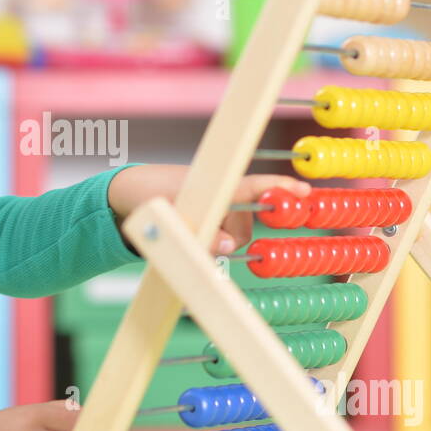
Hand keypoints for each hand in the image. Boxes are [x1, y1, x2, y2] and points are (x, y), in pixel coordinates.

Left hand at [107, 163, 310, 255]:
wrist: (126, 190)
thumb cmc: (147, 197)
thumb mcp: (172, 220)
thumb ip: (203, 235)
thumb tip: (230, 245)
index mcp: (214, 184)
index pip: (254, 185)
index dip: (281, 188)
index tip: (305, 192)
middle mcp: (219, 192)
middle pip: (245, 220)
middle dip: (235, 235)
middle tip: (211, 243)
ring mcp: (213, 203)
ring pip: (234, 229)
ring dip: (222, 239)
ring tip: (193, 235)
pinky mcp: (206, 214)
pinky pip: (221, 230)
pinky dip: (215, 238)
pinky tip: (197, 237)